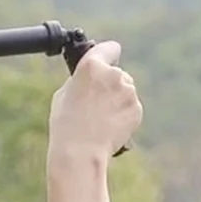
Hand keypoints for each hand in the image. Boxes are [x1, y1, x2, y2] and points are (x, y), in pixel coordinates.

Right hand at [47, 40, 141, 165]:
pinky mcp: (136, 109)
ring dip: (117, 101)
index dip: (108, 54)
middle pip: (118, 73)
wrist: (80, 153)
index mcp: (92, 66)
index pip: (109, 48)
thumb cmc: (66, 126)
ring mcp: (128, 92)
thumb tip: (90, 79)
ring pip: (126, 91)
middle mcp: (114, 74)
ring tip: (101, 120)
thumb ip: (81, 80)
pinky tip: (109, 127)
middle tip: (96, 104)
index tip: (108, 59)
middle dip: (110, 85)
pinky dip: (123, 116)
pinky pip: (131, 108)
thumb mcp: (64, 94)